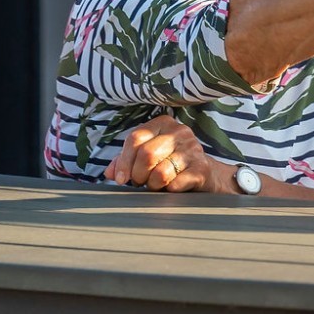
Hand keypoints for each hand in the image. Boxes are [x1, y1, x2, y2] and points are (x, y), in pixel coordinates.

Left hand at [105, 115, 223, 193]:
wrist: (203, 173)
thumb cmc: (169, 162)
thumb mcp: (147, 155)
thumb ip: (125, 160)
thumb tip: (110, 173)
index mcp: (163, 123)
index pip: (136, 138)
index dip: (124, 161)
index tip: (120, 178)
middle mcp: (180, 132)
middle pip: (147, 154)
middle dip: (138, 174)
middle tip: (140, 182)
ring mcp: (193, 149)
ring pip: (160, 172)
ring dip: (152, 184)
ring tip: (155, 184)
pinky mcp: (202, 168)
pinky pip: (175, 184)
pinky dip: (168, 190)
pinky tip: (171, 187)